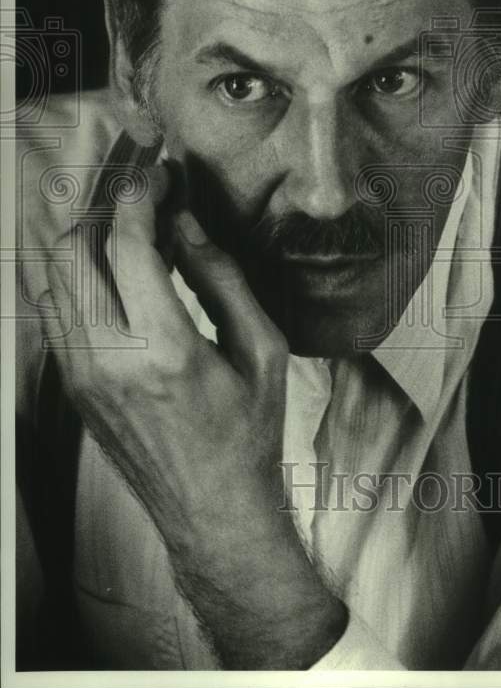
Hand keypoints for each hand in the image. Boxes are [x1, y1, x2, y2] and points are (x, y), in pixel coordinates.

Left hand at [44, 167, 346, 667]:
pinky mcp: (73, 386)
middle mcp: (110, 360)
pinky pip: (54, 309)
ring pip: (54, 275)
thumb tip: (184, 223)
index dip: (141, 196)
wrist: (213, 512)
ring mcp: (82, 375)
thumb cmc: (248, 434)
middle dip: (103, 206)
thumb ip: (220, 277)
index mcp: (164, 350)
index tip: (157, 176)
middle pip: (75, 250)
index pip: (129, 244)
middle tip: (137, 194)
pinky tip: (106, 269)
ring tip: (123, 225)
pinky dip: (72, 274)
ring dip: (84, 237)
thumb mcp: (260, 349)